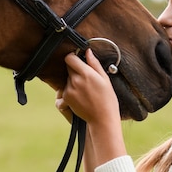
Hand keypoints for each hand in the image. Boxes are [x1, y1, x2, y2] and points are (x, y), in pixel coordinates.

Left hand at [58, 49, 126, 171]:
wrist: (102, 119)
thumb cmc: (107, 99)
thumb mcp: (105, 79)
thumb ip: (94, 64)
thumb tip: (88, 51)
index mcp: (86, 73)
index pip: (70, 58)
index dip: (73, 57)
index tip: (78, 60)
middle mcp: (75, 80)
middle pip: (68, 68)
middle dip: (75, 70)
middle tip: (85, 78)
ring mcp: (69, 90)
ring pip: (67, 79)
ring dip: (73, 81)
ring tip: (85, 90)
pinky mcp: (66, 98)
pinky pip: (64, 89)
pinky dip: (70, 91)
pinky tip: (80, 97)